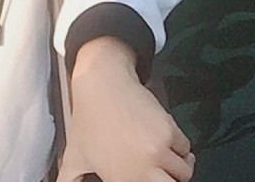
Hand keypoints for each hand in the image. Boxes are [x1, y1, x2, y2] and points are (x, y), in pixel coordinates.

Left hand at [57, 38, 194, 181]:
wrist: (102, 83)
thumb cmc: (89, 117)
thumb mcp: (76, 155)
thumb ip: (68, 179)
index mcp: (121, 178)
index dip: (151, 181)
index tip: (150, 175)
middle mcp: (142, 168)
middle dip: (169, 179)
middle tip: (160, 171)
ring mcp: (157, 150)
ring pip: (184, 170)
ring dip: (176, 164)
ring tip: (162, 154)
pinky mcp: (169, 130)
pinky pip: (186, 148)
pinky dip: (179, 145)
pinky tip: (162, 136)